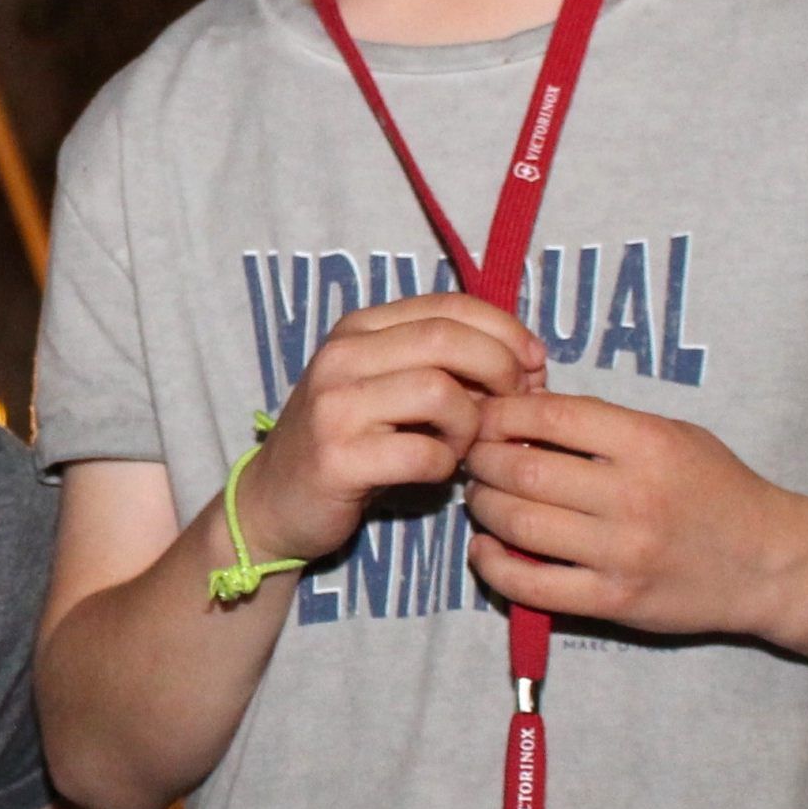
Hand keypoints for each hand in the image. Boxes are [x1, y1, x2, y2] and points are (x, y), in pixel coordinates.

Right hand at [241, 297, 539, 565]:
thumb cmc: (348, 443)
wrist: (274, 502)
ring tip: (460, 446)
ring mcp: (334, 406)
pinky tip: (435, 473)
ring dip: (471, 425)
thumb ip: (444, 365)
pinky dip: (446, 466)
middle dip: (501, 371)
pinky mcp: (338, 458)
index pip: (450, 305)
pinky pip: (424, 453)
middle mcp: (342, 356)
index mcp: (359, 328)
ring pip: (440, 392)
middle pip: (449, 339)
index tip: (533, 365)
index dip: (506, 331)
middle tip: (512, 409)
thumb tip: (528, 363)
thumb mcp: (387, 386)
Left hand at [462, 390, 807, 637]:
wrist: (768, 562)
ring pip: (518, 523)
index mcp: (648, 443)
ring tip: (480, 496)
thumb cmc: (715, 488)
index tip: (485, 416)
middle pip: (522, 470)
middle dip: (481, 459)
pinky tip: (485, 547)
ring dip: (483, 506)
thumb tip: (523, 410)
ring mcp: (622, 552)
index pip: (549, 416)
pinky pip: (531, 585)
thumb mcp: (671, 435)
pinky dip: (493, 564)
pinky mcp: (614, 601)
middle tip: (473, 457)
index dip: (501, 412)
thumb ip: (604, 425)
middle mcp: (633, 496)